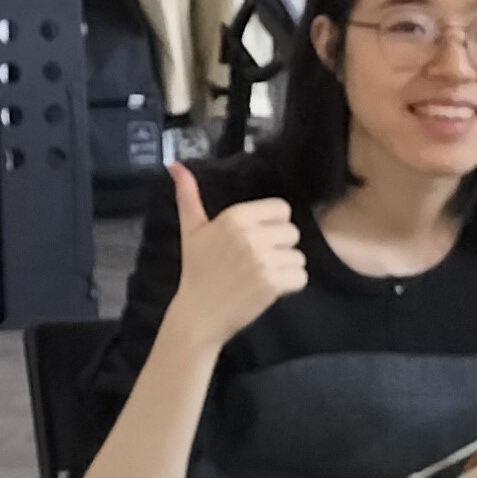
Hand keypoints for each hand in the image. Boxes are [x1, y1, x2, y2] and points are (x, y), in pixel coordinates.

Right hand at [166, 165, 307, 333]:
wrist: (199, 313)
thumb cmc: (197, 270)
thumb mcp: (191, 230)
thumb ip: (188, 195)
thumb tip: (175, 164)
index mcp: (235, 217)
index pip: (281, 208)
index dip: (274, 224)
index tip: (258, 238)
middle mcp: (251, 235)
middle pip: (292, 232)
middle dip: (280, 247)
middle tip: (259, 260)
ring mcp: (263, 260)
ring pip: (298, 256)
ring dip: (286, 267)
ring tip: (264, 275)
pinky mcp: (273, 283)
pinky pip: (301, 276)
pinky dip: (291, 284)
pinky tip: (271, 288)